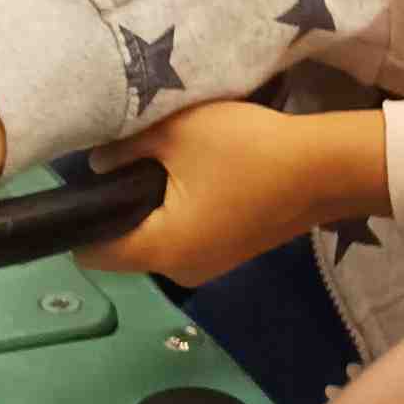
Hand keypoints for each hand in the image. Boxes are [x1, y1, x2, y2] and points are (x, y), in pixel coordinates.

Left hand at [79, 102, 385, 279]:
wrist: (324, 168)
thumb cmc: (247, 150)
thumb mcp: (177, 132)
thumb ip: (124, 148)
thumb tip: (98, 163)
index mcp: (160, 249)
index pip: (92, 252)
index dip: (79, 218)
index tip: (83, 181)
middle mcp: (178, 271)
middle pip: (125, 245)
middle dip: (119, 206)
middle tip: (125, 157)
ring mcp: (208, 266)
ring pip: (156, 239)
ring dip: (151, 206)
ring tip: (160, 159)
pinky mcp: (229, 253)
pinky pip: (185, 236)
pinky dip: (179, 210)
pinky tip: (193, 173)